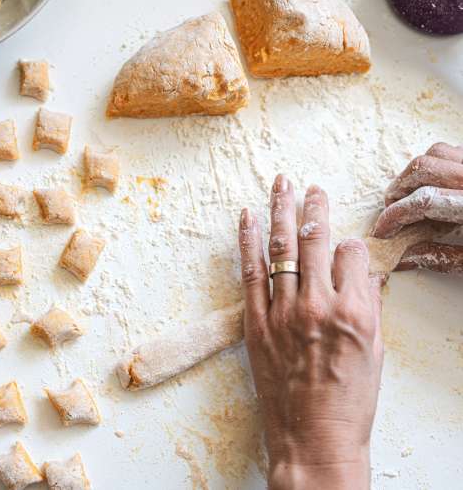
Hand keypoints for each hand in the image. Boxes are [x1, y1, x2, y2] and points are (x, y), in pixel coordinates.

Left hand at [238, 175, 382, 489]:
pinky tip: (247, 217)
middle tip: (313, 188)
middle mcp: (318, 305)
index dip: (350, 246)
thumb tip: (361, 273)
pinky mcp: (255, 322)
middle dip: (316, 208)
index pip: (352, 254)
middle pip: (317, 241)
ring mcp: (283, 312)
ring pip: (282, 249)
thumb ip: (367, 306)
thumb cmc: (349, 402)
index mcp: (355, 312)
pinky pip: (250, 273)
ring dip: (281, 211)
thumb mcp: (375, 352)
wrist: (313, 438)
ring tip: (281, 184)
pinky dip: (247, 242)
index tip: (346, 246)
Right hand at [372, 143, 462, 273]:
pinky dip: (437, 163)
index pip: (423, 202)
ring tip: (410, 195)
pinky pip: (453, 150)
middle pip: (422, 170)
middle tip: (392, 212)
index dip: (395, 216)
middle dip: (398, 191)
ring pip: (435, 153)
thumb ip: (443, 257)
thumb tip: (405, 256)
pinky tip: (436, 184)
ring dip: (415, 174)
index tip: (383, 230)